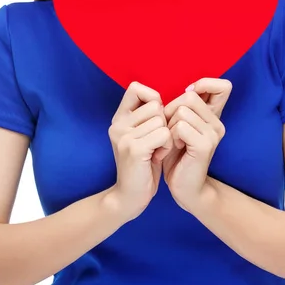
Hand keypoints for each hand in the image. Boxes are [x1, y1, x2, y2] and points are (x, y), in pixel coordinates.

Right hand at [107, 82, 172, 220]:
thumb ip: (146, 116)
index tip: (155, 117)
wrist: (130, 197)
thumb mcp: (141, 135)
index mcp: (119, 118)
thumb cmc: (143, 164)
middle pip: (155, 105)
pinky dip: (167, 146)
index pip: (135, 87)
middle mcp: (118, 124)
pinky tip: (157, 157)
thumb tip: (161, 99)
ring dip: (167, 137)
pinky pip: (164, 134)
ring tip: (156, 151)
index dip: (152, 97)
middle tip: (155, 143)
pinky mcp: (134, 148)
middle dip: (163, 123)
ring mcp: (124, 135)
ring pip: (162, 120)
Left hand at [161, 78, 232, 211]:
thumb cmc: (176, 154)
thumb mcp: (178, 125)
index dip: (205, 84)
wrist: (184, 187)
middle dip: (171, 111)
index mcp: (214, 116)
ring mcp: (213, 134)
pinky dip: (171, 137)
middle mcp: (217, 123)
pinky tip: (176, 148)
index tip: (188, 98)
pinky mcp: (205, 145)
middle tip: (171, 131)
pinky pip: (180, 127)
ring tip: (173, 141)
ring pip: (181, 112)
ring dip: (169, 126)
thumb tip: (188, 88)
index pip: (223, 86)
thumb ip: (184, 107)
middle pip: (189, 97)